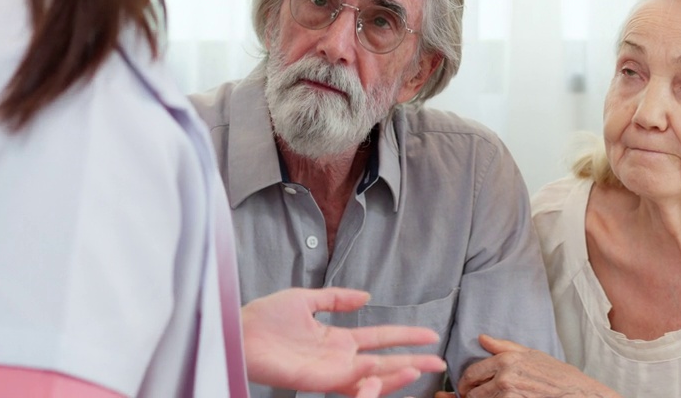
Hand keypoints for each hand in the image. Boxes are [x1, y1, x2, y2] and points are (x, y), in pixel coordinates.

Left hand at [242, 287, 446, 395]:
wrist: (240, 331)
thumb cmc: (264, 318)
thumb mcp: (306, 299)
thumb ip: (336, 298)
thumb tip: (366, 296)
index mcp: (337, 339)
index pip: (380, 338)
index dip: (405, 336)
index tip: (430, 334)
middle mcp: (339, 358)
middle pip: (385, 362)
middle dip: (413, 361)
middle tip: (440, 361)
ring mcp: (331, 372)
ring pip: (374, 377)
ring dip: (400, 374)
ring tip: (423, 367)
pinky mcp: (320, 381)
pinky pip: (353, 385)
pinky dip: (375, 382)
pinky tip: (392, 373)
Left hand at [453, 335, 617, 397]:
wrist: (578, 394)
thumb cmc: (559, 376)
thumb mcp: (532, 354)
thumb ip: (504, 347)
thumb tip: (482, 338)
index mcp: (506, 360)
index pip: (472, 373)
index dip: (466, 383)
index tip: (466, 389)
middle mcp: (504, 377)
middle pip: (472, 392)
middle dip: (471, 396)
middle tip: (474, 397)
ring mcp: (508, 395)